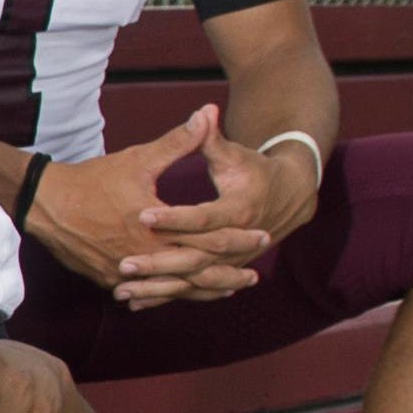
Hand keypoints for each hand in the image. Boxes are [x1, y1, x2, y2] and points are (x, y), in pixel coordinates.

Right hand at [31, 119, 273, 306]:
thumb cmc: (91, 180)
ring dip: (203, 289)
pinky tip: (186, 293)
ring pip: (174, 288)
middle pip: (197, 272)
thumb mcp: (138, 159)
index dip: (239, 238)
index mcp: (155, 228)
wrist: (42, 204)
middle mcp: (143, 257)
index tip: (264, 235)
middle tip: (255, 275)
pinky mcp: (109, 280)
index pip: (208, 238)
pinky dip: (171, 293)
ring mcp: (124, 274)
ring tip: (229, 288)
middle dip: (228, 273)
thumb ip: (178, 141)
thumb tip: (207, 113)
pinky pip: (148, 292)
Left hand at [118, 99, 309, 296]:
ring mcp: (232, 261)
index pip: (203, 218)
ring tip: (120, 289)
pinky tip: (134, 303)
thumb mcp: (233, 155)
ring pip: (190, 280)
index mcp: (239, 210)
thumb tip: (203, 110)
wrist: (291, 195)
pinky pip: (191, 289)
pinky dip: (164, 296)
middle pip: (193, 256)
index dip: (174, 217)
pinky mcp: (223, 272)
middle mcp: (238, 242)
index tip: (142, 215)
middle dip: (158, 263)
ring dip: (156, 287)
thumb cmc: (255, 170)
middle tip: (122, 263)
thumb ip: (209, 139)